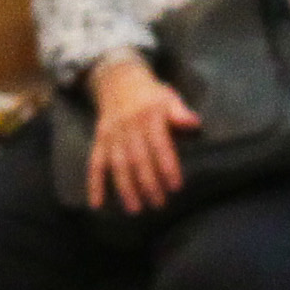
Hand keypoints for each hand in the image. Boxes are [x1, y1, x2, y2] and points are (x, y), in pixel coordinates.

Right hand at [82, 53, 204, 212]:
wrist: (118, 80)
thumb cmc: (150, 95)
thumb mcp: (168, 97)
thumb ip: (180, 112)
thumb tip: (195, 123)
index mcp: (149, 116)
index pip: (159, 145)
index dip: (167, 166)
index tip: (175, 187)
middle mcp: (129, 126)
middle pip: (138, 158)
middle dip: (148, 183)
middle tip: (159, 204)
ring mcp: (112, 135)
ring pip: (117, 164)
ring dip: (125, 188)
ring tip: (135, 209)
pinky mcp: (100, 141)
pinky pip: (95, 163)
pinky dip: (94, 184)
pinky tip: (97, 204)